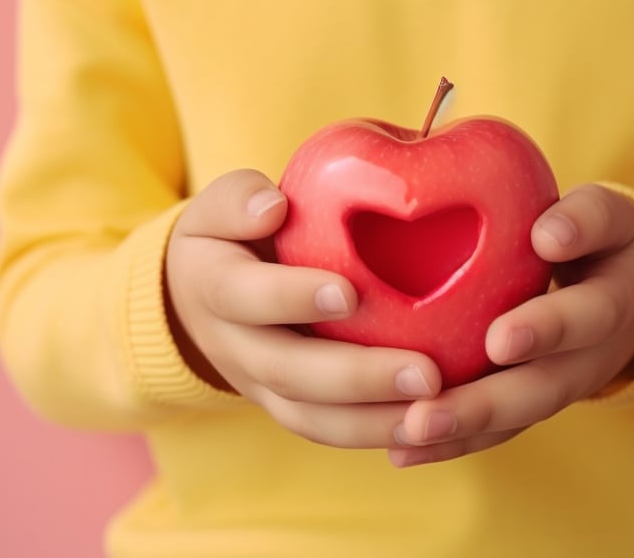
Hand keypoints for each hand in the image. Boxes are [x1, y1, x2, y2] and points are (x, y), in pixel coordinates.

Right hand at [166, 169, 443, 447]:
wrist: (201, 295)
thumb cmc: (231, 234)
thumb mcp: (218, 206)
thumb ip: (239, 200)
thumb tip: (273, 208)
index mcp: (212, 286)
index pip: (243, 295)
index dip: (291, 297)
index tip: (349, 292)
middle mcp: (232, 346)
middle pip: (287, 371)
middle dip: (356, 376)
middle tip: (423, 373)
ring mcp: (259, 385)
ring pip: (310, 415)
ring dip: (372, 419)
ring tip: (433, 406)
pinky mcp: (287, 407)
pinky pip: (327, 430)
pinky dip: (374, 433)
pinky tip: (425, 426)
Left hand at [387, 184, 633, 467]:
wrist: (630, 294)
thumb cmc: (604, 241)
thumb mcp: (609, 218)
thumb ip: (587, 219)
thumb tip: (546, 235)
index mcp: (610, 306)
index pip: (585, 318)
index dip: (545, 329)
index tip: (499, 340)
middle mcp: (587, 360)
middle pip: (540, 390)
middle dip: (484, 405)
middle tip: (428, 415)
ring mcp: (558, 389)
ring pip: (512, 420)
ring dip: (461, 432)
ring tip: (408, 435)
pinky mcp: (529, 405)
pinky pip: (493, 431)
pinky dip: (450, 444)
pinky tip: (401, 452)